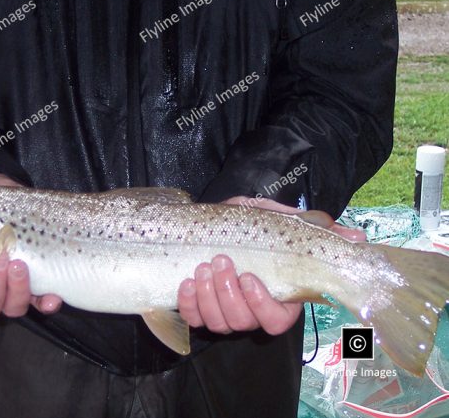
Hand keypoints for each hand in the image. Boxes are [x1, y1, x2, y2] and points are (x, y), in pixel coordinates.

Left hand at [177, 196, 365, 335]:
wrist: (215, 222)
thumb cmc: (251, 225)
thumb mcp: (279, 221)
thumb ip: (311, 229)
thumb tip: (356, 237)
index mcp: (276, 297)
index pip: (276, 321)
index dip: (262, 306)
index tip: (250, 278)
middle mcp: (250, 311)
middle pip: (242, 322)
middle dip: (228, 294)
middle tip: (220, 262)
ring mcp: (224, 313)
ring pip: (218, 323)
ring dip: (207, 296)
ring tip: (203, 267)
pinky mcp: (199, 309)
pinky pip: (193, 318)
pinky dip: (189, 303)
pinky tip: (187, 282)